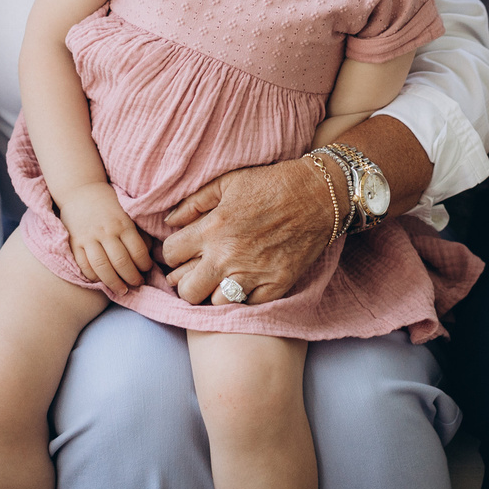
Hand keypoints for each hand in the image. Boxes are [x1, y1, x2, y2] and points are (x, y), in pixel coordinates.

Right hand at [55, 183, 152, 291]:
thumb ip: (137, 232)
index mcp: (123, 223)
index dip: (144, 266)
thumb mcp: (127, 213)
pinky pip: (84, 265)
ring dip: (114, 283)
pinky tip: (101, 281)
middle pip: (121, 263)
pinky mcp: (74, 243)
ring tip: (122, 289)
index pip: (138, 251)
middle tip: (137, 284)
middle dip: (132, 278)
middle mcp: (106, 231)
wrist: (80, 189)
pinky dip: (93, 277)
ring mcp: (89, 238)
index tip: (147, 271)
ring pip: (102, 267)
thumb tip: (148, 254)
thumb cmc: (108, 203)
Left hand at [156, 157, 333, 305]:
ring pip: (215, 304)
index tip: (182, 252)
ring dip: (215, 293)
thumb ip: (194, 203)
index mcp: (212, 229)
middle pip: (187, 290)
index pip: (170, 255)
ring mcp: (252, 275)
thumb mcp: (228, 182)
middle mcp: (227, 257)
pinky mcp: (276, 286)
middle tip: (197, 272)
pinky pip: (247, 306)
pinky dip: (243, 298)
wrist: (318, 194)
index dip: (172, 254)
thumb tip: (169, 221)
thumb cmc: (271, 183)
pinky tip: (245, 283)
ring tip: (221, 279)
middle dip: (186, 282)